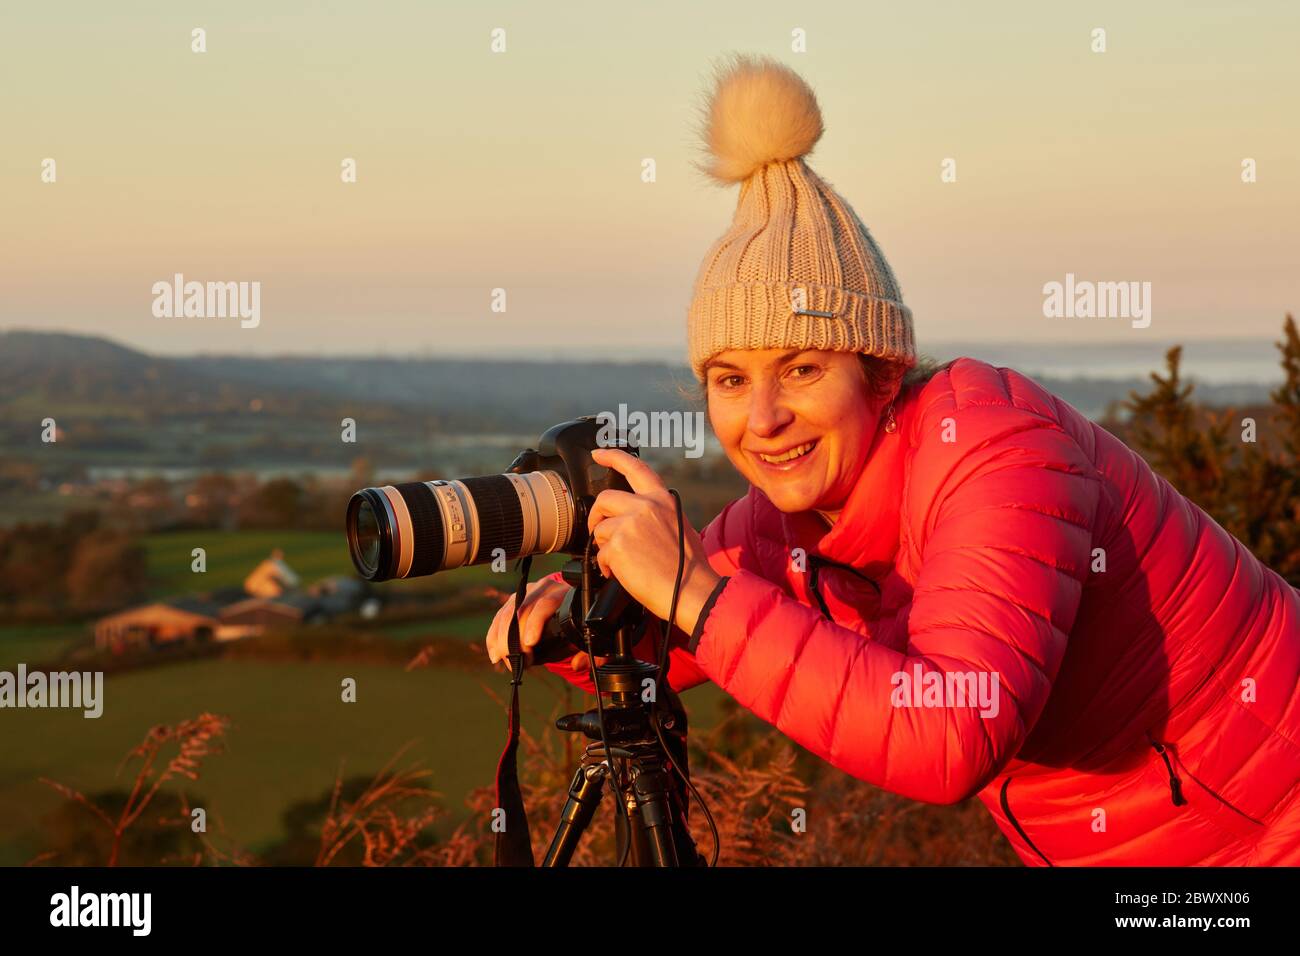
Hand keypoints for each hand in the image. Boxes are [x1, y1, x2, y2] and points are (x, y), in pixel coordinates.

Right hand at [484, 577, 606, 673]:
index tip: (529, 644)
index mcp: (564, 593)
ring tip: (505, 661)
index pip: (545, 603)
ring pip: (507, 613)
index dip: (534, 623)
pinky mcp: (513, 601)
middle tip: (516, 662)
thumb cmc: (581, 622)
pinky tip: (495, 654)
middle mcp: (543, 588)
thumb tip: (577, 664)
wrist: (573, 603)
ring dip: (502, 640)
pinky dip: (494, 637)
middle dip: (515, 638)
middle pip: (522, 610)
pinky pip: (499, 618)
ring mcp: (526, 593)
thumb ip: (589, 652)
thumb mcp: (589, 635)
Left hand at [587, 447, 721, 635]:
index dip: (613, 457)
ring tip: (621, 563)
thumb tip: (634, 519)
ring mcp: (630, 524)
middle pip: (604, 500)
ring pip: (599, 529)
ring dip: (604, 547)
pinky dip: (606, 566)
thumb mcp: (679, 525)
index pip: (635, 468)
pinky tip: (620, 574)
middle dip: (596, 517)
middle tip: (598, 533)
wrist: (691, 591)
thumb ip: (657, 514)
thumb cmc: (688, 567)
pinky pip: (600, 553)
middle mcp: (646, 507)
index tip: (598, 453)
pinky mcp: (618, 545)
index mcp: (662, 500)